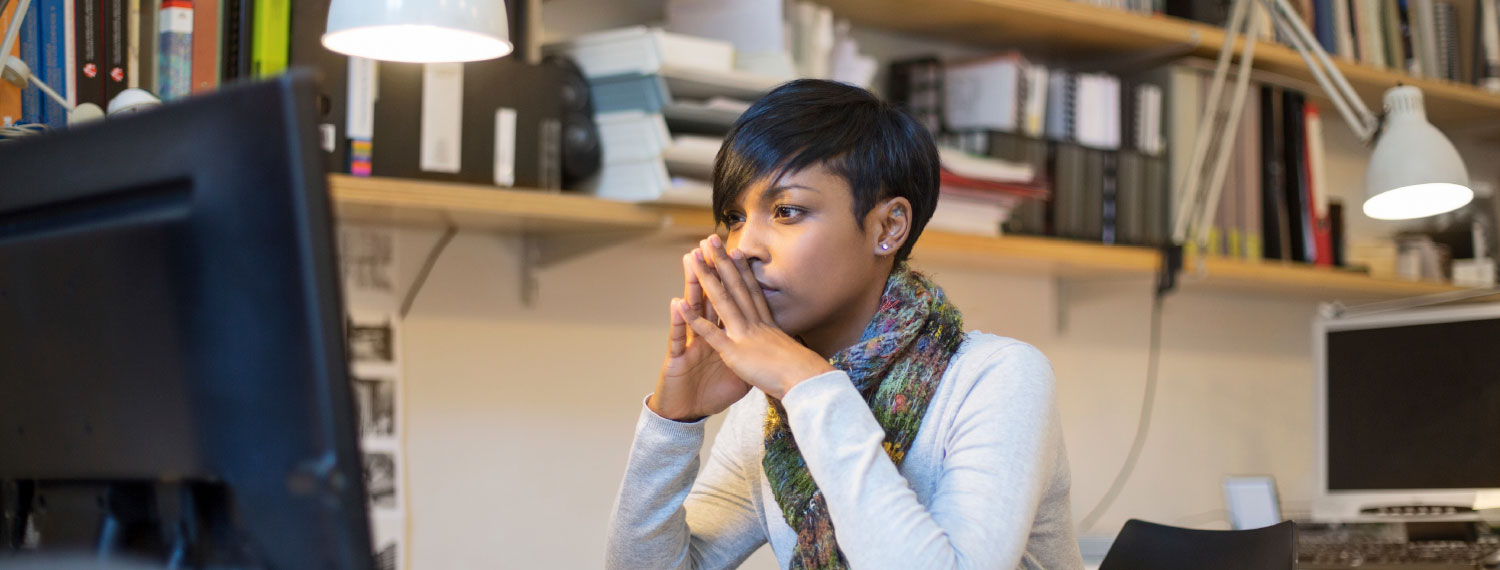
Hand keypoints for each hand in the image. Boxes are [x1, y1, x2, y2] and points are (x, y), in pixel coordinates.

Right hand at [649, 245, 752, 421]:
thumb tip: (766, 343)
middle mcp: (701, 335)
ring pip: (690, 311)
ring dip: (690, 285)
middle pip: (707, 298)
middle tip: (708, 243)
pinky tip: (677, 304)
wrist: (682, 415)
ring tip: (690, 260)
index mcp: (719, 337)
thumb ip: (745, 353)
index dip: (732, 279)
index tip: (737, 254)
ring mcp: (687, 345)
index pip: (726, 302)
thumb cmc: (708, 394)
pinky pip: (677, 339)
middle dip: (709, 270)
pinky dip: (678, 322)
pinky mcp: (675, 360)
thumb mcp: (737, 373)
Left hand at [682, 234, 834, 399]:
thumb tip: (785, 344)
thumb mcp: (791, 352)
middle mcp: (755, 322)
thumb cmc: (802, 373)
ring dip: (706, 277)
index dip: (743, 270)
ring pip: (721, 299)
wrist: (807, 381)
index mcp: (767, 324)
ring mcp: (743, 334)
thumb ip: (781, 345)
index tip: (737, 251)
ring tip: (694, 256)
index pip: (752, 291)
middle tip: (711, 239)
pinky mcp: (734, 351)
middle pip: (736, 286)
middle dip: (722, 261)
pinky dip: (694, 319)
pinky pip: (710, 333)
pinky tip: (680, 304)